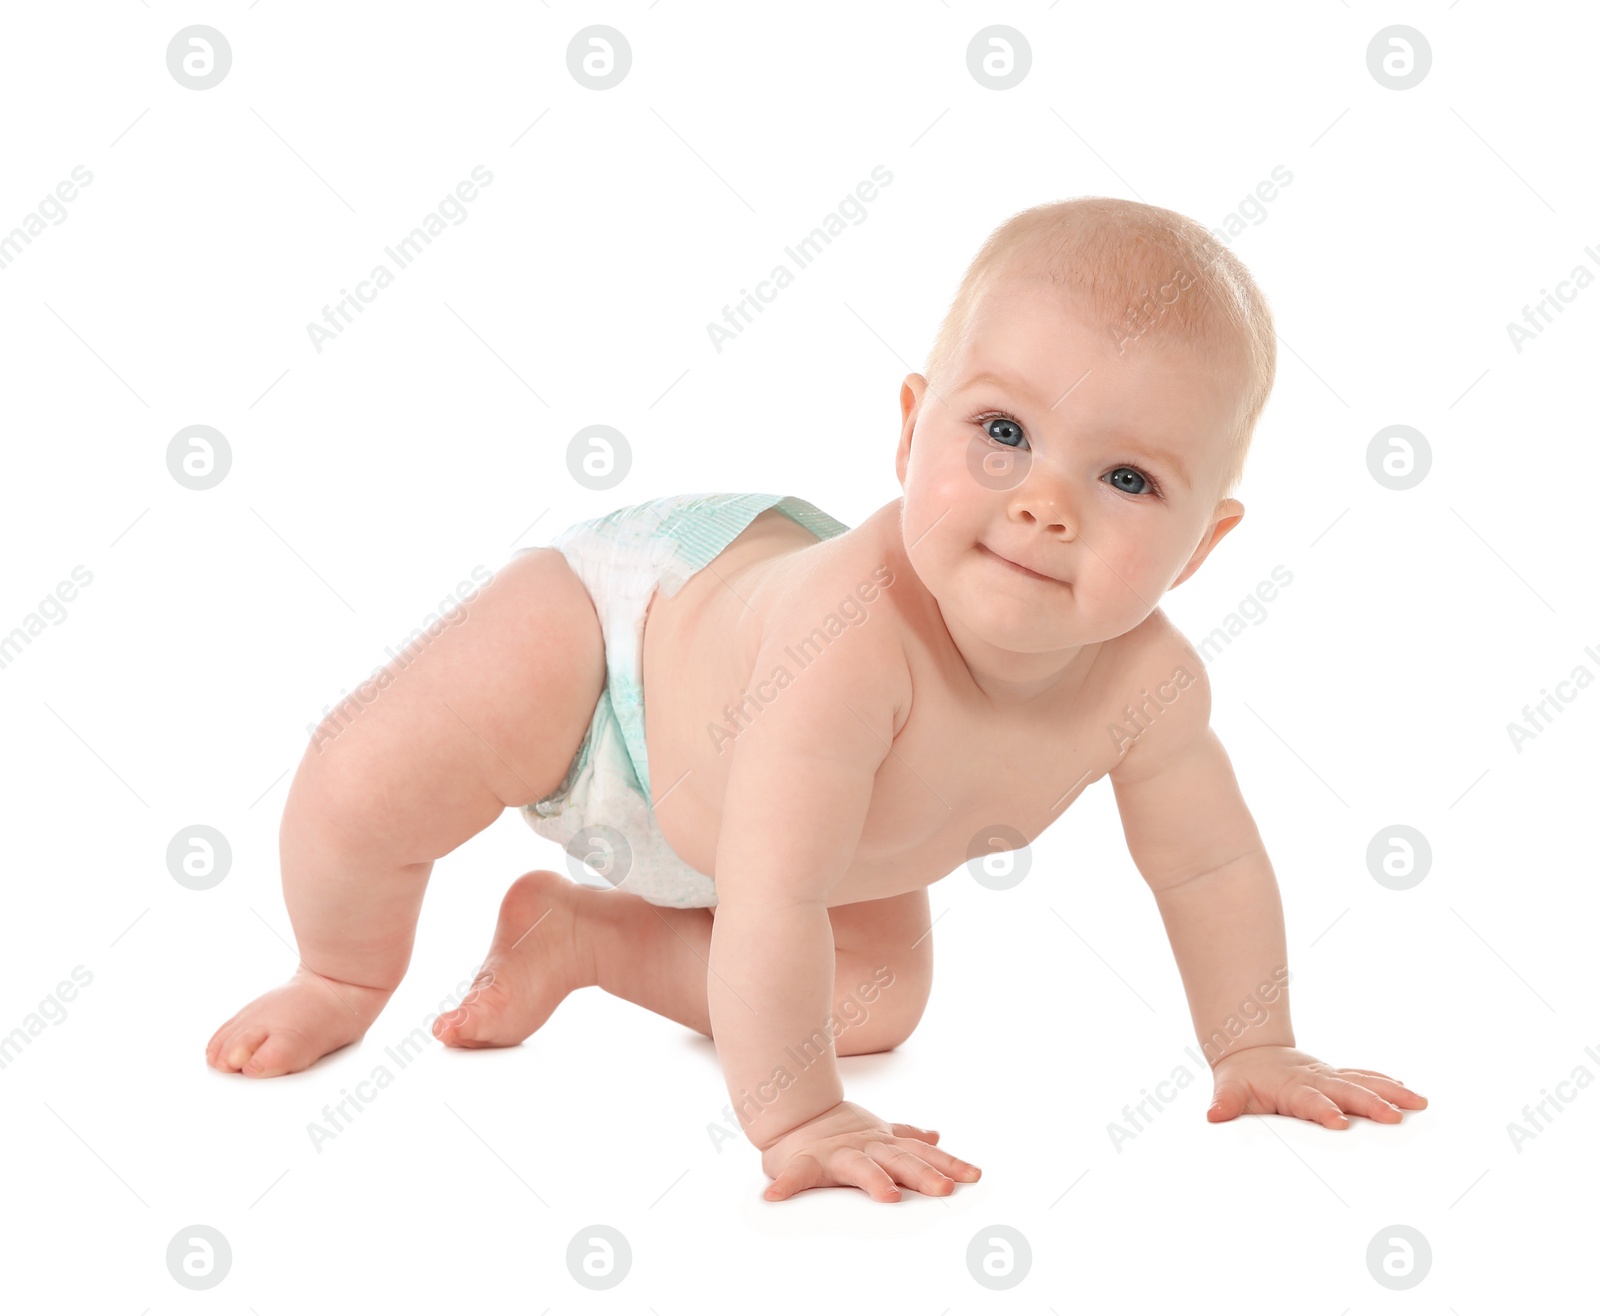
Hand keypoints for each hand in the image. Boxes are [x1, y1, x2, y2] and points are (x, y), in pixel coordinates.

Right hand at [759, 1100, 980, 1201]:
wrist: (794, 1114)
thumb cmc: (839, 1130)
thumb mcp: (878, 1132)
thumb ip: (907, 1136)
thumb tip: (938, 1135)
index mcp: (883, 1143)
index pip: (922, 1153)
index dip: (948, 1163)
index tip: (974, 1176)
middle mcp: (865, 1147)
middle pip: (900, 1161)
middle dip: (923, 1174)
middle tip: (944, 1189)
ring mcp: (835, 1153)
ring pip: (858, 1167)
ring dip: (873, 1180)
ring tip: (888, 1197)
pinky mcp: (804, 1162)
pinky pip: (794, 1175)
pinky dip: (786, 1185)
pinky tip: (777, 1196)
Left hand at [1208, 1045, 1427, 1128]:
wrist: (1250, 1050)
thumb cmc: (1242, 1076)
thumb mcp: (1229, 1088)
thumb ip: (1225, 1102)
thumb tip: (1214, 1114)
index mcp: (1291, 1087)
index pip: (1310, 1100)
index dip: (1324, 1110)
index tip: (1340, 1122)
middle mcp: (1315, 1079)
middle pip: (1346, 1090)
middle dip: (1370, 1104)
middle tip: (1394, 1118)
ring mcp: (1328, 1076)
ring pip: (1363, 1081)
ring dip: (1390, 1092)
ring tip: (1418, 1102)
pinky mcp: (1336, 1076)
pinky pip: (1365, 1077)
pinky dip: (1386, 1083)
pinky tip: (1408, 1092)